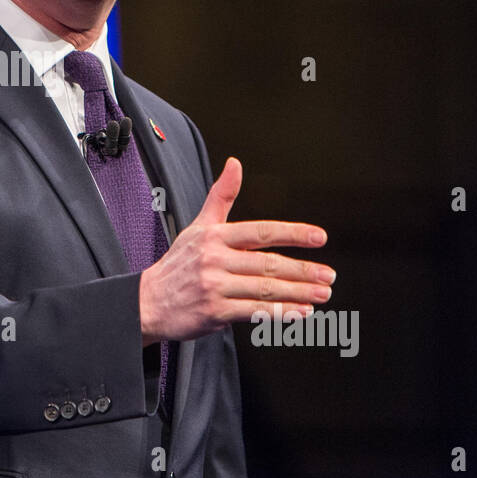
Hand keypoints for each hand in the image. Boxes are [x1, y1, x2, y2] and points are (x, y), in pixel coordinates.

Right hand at [139, 157, 333, 344]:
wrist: (148, 302)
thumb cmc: (178, 264)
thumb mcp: (198, 226)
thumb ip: (221, 197)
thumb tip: (235, 164)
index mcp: (215, 236)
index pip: (261, 232)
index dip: (293, 234)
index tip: (320, 237)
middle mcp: (215, 259)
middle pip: (268, 264)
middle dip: (303, 271)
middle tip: (328, 276)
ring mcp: (214, 286)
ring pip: (265, 289)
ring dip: (298, 293)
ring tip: (321, 295)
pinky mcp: (214, 312)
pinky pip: (255, 312)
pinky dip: (280, 314)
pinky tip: (300, 313)